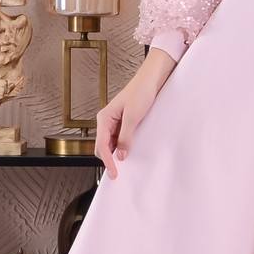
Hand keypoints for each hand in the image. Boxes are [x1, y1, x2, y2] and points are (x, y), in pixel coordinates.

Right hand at [95, 45, 179, 176]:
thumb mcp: (133, 117)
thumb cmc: (141, 92)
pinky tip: (129, 152)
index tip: (113, 173)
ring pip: (111, 144)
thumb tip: (121, 155)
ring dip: (116, 154)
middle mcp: (107, 121)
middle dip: (109, 159)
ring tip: (125, 165)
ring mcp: (115, 122)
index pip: (102, 145)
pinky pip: (119, 139)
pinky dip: (123, 147)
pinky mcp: (124, 122)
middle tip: (118, 173)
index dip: (107, 161)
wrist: (151, 80)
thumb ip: (125, 137)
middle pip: (103, 146)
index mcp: (104, 118)